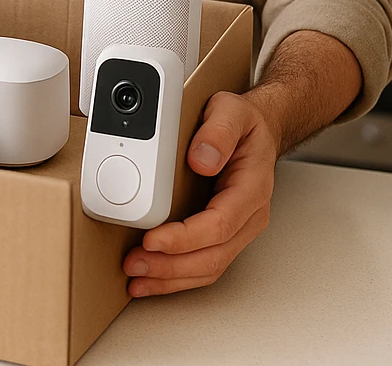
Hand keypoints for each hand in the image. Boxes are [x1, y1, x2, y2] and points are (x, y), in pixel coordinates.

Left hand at [123, 91, 279, 296]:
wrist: (257, 131)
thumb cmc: (244, 124)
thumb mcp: (232, 111)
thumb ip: (219, 131)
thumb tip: (201, 159)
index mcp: (252, 187)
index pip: (219, 224)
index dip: (185, 238)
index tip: (152, 240)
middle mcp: (248, 214)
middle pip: (213, 255)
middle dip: (171, 265)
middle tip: (135, 264)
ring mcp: (238, 228)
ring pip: (208, 267)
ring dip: (171, 278)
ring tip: (137, 279)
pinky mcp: (224, 235)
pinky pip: (204, 265)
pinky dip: (177, 277)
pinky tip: (153, 279)